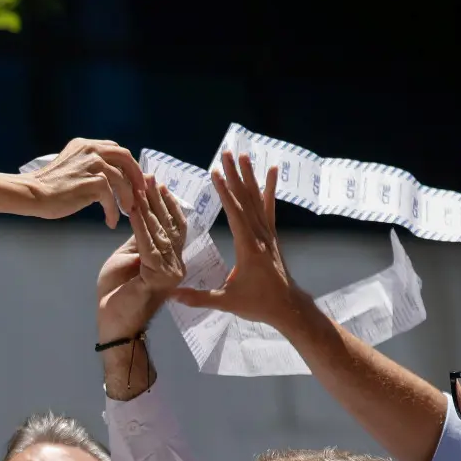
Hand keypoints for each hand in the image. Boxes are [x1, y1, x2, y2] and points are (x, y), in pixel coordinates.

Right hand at [27, 138, 145, 228]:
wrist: (33, 193)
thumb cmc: (48, 186)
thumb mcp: (70, 165)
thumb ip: (87, 164)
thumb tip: (107, 175)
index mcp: (85, 144)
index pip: (116, 149)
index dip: (127, 165)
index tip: (132, 179)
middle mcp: (91, 150)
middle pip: (126, 158)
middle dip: (136, 176)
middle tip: (139, 193)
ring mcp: (94, 164)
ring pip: (122, 180)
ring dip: (127, 198)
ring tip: (126, 212)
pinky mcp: (95, 182)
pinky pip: (112, 198)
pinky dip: (113, 212)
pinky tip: (109, 221)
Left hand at [97, 178, 188, 342]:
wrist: (113, 324)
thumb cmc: (117, 294)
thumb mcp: (128, 257)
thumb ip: (139, 238)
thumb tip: (143, 212)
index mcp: (171, 261)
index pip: (174, 227)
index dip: (166, 204)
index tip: (157, 183)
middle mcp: (176, 265)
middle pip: (169, 226)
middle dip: (156, 200)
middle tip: (148, 176)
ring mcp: (170, 272)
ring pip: (159, 233)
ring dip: (149, 208)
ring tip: (141, 186)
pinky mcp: (157, 278)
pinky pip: (148, 245)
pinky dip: (140, 225)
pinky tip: (134, 209)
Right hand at [171, 152, 308, 331]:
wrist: (287, 307)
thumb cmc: (258, 304)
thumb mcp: (226, 302)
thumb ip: (199, 298)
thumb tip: (172, 295)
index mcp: (249, 249)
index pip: (235, 215)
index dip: (225, 193)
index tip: (216, 173)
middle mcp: (260, 236)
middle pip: (246, 200)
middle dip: (235, 176)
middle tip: (228, 153)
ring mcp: (267, 234)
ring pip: (257, 200)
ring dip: (249, 177)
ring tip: (244, 156)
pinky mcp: (271, 235)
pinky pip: (270, 207)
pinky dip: (270, 188)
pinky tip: (273, 171)